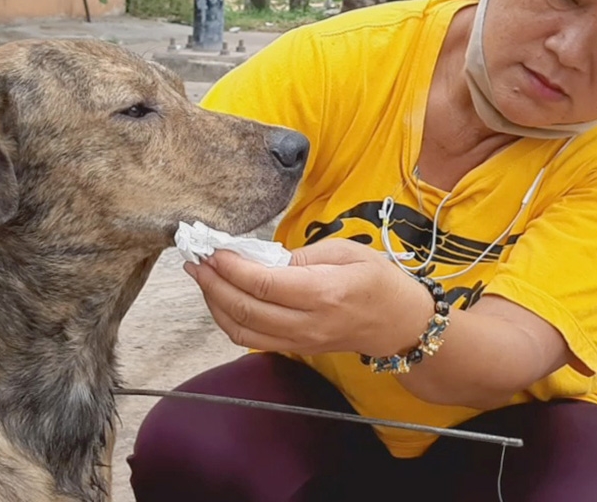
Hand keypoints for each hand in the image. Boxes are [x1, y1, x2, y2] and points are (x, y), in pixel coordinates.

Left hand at [184, 238, 429, 357]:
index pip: (263, 284)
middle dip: (213, 283)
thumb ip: (304, 255)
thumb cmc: (379, 280)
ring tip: (201, 276)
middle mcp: (307, 323)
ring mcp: (300, 340)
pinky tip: (220, 296)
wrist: (400, 324)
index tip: (213, 249)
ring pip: (241, 330)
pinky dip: (228, 319)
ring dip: (214, 303)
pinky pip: (251, 338)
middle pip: (245, 309)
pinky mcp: (295, 348)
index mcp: (323, 293)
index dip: (231, 267)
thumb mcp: (348, 251)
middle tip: (196, 260)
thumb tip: (263, 257)